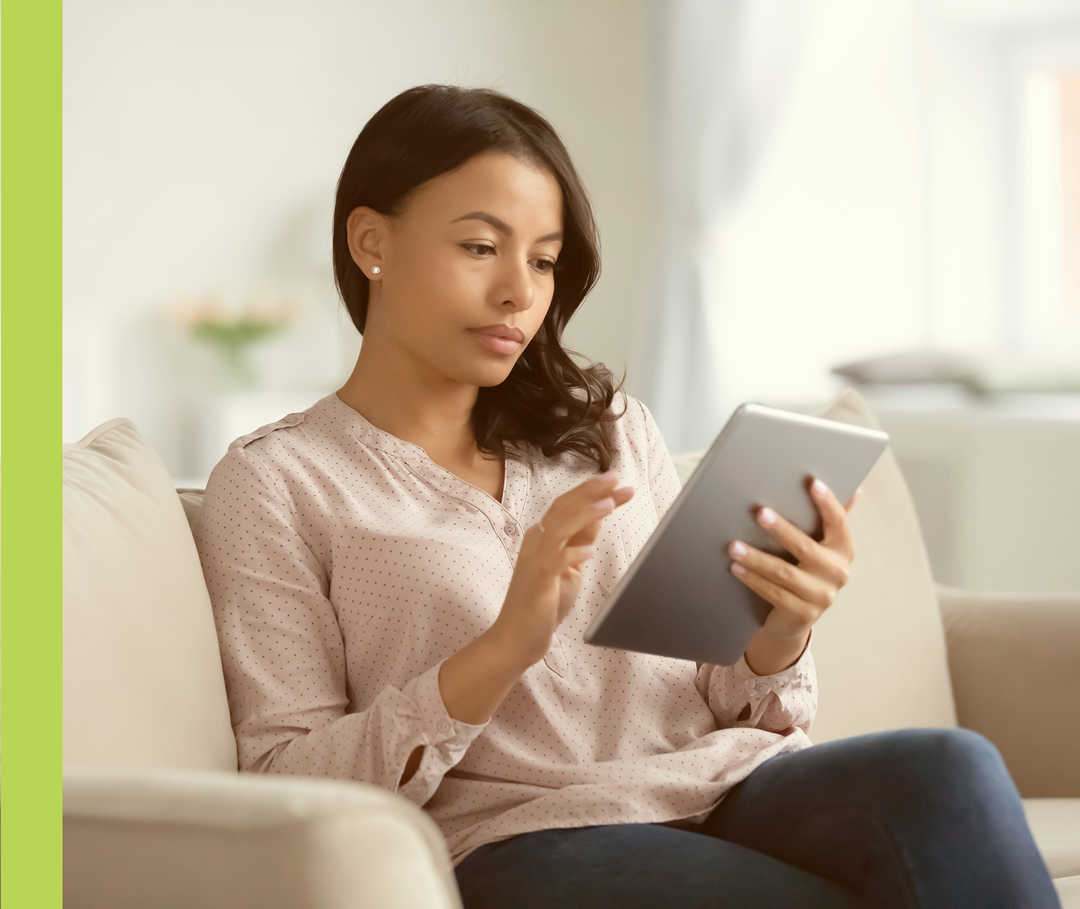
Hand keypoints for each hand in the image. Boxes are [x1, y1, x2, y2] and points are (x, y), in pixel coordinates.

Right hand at [493, 471, 634, 668]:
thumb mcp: (569, 566)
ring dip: (585, 513)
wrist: (516, 637)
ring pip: (560, 526)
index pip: (569, 506)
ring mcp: (535, 559)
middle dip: (592, 491)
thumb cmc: (543, 603)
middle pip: (564, 507)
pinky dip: (573, 553)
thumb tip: (599, 513)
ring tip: (610, 502)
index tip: (618, 482)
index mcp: (543, 537)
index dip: (592, 491)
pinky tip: (590, 551)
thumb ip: (580, 540)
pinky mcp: (538, 579)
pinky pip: (556, 560)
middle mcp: (536, 542)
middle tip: (617, 478)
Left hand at [727, 477, 859, 639]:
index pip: (838, 522)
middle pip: (806, 548)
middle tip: (760, 513)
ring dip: (756, 558)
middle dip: (782, 530)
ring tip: (733, 546)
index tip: (813, 483)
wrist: (797, 617)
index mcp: (843, 550)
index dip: (828, 503)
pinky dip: (753, 579)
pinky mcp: (803, 614)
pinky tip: (735, 567)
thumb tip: (854, 489)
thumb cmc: (806, 569)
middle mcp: (838, 573)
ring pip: (784, 574)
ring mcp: (822, 596)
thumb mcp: (820, 545)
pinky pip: (774, 594)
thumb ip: (831, 519)